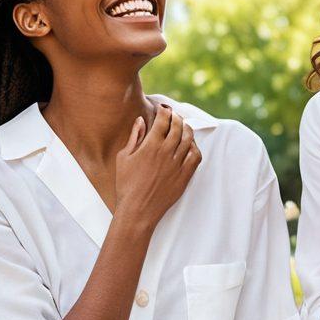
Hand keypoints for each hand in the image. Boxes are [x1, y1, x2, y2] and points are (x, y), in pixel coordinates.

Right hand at [115, 102, 200, 228]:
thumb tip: (140, 120)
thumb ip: (134, 137)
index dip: (165, 111)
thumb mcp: (124, 158)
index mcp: (151, 146)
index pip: (163, 120)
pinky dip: (194, 146)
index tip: (163, 109)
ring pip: (189, 139)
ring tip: (183, 126)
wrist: (137, 210)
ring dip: (186, 129)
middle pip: (178, 126)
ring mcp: (177, 164)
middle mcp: (166, 152)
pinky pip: (196, 156)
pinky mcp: (185, 176)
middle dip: (176, 117)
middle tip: (174, 116)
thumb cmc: (126, 185)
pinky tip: (189, 145)